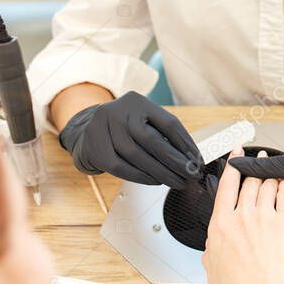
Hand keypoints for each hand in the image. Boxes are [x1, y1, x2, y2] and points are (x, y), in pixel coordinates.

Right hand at [58, 90, 203, 188]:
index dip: (186, 143)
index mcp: (138, 102)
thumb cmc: (123, 129)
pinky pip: (121, 166)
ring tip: (176, 181)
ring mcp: (104, 128)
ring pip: (136, 155)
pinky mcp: (94, 147)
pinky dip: (140, 176)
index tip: (198, 160)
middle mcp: (119, 111)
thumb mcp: (142, 121)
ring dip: (160, 172)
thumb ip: (162, 133)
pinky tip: (155, 181)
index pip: (168, 123)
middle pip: (152, 139)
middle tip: (191, 175)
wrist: (84, 132)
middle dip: (175, 161)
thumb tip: (191, 157)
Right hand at [203, 146, 283, 283]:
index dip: (232, 164)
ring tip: (274, 168)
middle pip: (249, 181)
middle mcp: (243, 215)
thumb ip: (211, 251)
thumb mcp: (213, 266)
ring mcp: (265, 215)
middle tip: (260, 157)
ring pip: (268, 184)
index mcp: (222, 224)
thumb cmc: (240, 283)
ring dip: (271, 173)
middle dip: (256, 166)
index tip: (235, 154)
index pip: (227, 185)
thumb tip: (210, 248)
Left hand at [228, 122, 283, 231]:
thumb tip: (237, 165)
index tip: (232, 162)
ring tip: (263, 162)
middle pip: (263, 202)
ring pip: (273, 199)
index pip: (257, 203)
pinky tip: (279, 171)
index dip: (241, 180)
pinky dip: (279, 184)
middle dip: (252, 181)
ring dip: (266, 181)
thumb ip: (261, 167)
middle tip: (243, 158)